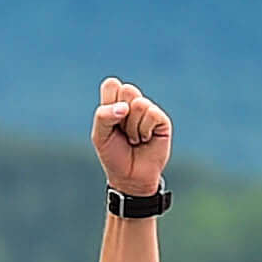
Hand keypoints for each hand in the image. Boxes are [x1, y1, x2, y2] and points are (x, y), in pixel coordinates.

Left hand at [91, 78, 170, 192]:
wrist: (130, 177)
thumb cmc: (114, 154)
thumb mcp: (100, 136)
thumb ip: (103, 116)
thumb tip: (125, 107)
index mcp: (116, 101)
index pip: (111, 84)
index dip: (109, 103)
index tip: (109, 122)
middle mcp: (133, 103)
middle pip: (127, 89)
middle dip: (121, 115)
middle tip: (122, 130)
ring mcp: (148, 110)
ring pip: (139, 104)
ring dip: (132, 127)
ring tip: (133, 139)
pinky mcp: (161, 120)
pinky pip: (152, 114)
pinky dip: (145, 130)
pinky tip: (145, 139)